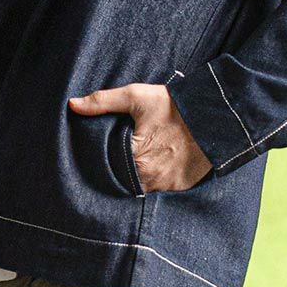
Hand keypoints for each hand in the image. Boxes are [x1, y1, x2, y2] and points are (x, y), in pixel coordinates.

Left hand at [67, 83, 212, 193]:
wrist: (213, 117)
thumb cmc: (173, 106)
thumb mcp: (136, 97)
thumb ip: (102, 102)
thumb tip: (72, 104)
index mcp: (133, 158)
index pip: (107, 166)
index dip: (105, 158)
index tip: (108, 150)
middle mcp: (148, 177)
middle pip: (124, 178)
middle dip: (121, 168)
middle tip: (124, 153)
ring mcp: (165, 185)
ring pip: (141, 185)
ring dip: (138, 175)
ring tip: (141, 158)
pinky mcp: (180, 187)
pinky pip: (161, 188)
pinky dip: (157, 179)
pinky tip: (158, 164)